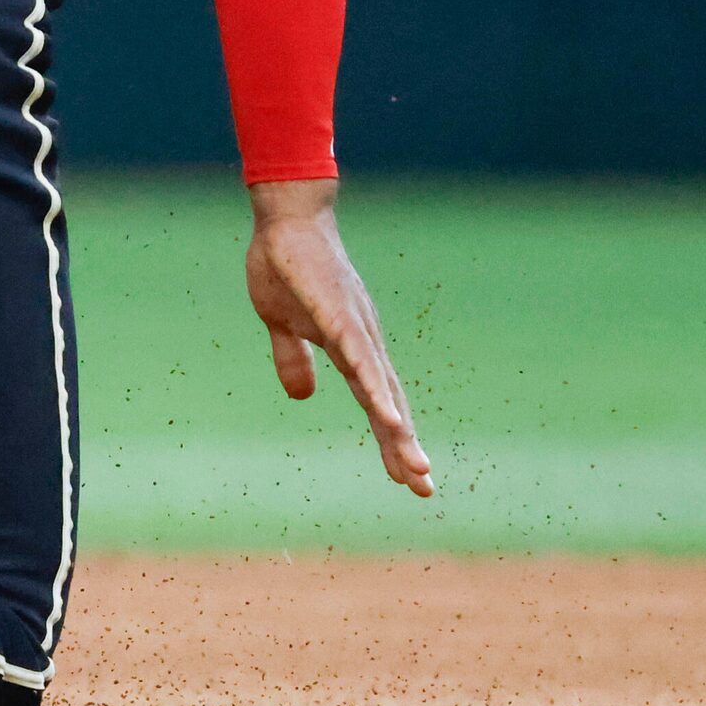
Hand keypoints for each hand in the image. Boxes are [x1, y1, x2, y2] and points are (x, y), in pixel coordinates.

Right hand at [243, 179, 434, 496]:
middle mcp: (363, 341)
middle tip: (423, 487)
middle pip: (388, 402)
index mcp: (351, 347)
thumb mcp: (282, 322)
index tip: (409, 479)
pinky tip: (384, 409)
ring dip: (395, 423)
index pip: (378, 402)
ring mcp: (351, 325)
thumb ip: (294, 358)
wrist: (287, 217)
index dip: (393, 440)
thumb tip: (303, 396)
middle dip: (404, 446)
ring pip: (378, 384)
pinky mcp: (333, 308)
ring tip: (412, 461)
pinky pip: (355, 353)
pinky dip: (371, 383)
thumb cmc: (287, 266)